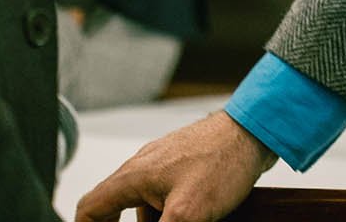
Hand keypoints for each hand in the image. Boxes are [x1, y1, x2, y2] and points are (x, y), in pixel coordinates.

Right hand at [75, 109, 276, 221]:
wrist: (255, 132)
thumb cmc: (222, 163)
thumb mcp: (186, 214)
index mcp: (133, 175)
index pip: (90, 208)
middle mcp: (142, 166)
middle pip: (113, 206)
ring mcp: (163, 164)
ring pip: (142, 203)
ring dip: (148, 221)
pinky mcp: (182, 166)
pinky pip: (163, 195)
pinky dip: (167, 212)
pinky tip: (189, 217)